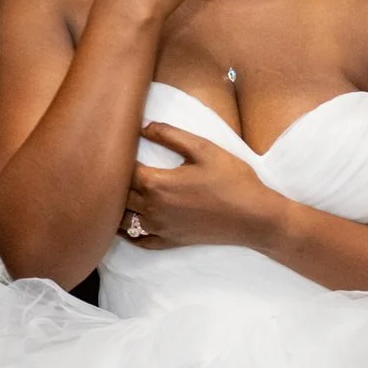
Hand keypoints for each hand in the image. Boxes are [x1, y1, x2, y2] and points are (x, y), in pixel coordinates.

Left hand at [120, 121, 290, 250]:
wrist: (255, 217)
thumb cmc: (233, 180)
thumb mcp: (204, 149)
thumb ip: (170, 134)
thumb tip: (142, 126)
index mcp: (157, 183)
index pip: (121, 170)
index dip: (116, 157)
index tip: (116, 147)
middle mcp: (152, 208)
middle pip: (117, 194)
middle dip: (113, 181)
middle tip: (112, 167)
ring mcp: (159, 228)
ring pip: (121, 219)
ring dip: (116, 206)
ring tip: (114, 193)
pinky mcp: (169, 241)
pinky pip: (138, 240)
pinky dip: (127, 233)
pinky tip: (124, 224)